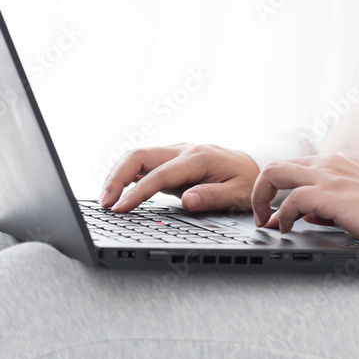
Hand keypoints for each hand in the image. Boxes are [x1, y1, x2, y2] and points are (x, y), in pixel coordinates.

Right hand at [101, 143, 260, 212]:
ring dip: (117, 176)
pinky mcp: (170, 160)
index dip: (137, 192)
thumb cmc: (246, 180)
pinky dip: (126, 176)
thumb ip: (212, 196)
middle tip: (105, 204)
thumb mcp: (238, 193)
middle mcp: (182, 150)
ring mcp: (174, 153)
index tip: (121, 208)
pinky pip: (142, 164)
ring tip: (106, 201)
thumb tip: (187, 201)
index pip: (160, 174)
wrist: (253, 164)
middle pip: (138, 155)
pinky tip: (117, 192)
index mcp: (198, 158)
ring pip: (136, 157)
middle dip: (116, 177)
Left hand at [251, 153, 358, 251]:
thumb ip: (329, 204)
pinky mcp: (331, 194)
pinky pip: (291, 199)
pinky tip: (287, 228)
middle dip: (259, 190)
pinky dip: (282, 215)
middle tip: (260, 215)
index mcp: (335, 163)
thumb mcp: (354, 202)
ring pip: (275, 174)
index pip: (292, 166)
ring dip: (262, 200)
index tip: (271, 211)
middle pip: (276, 165)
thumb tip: (306, 216)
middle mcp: (328, 164)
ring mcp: (329, 177)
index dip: (275, 189)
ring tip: (267, 223)